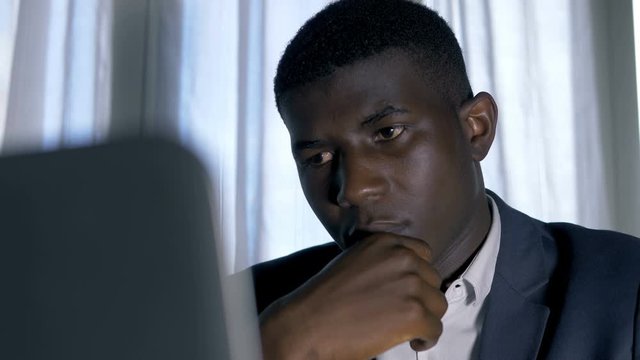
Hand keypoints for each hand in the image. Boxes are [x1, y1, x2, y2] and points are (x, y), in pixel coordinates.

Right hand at [259, 233, 447, 359]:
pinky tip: (411, 342)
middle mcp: (401, 258)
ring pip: (438, 304)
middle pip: (433, 280)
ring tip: (408, 330)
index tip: (411, 291)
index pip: (423, 254)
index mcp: (385, 243)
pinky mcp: (414, 313)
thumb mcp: (353, 262)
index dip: (418, 276)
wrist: (307, 325)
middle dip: (422, 298)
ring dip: (426, 318)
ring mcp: (410, 284)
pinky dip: (426, 339)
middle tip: (404, 314)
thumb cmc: (324, 300)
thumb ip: (381, 262)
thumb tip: (405, 278)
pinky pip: (435, 328)